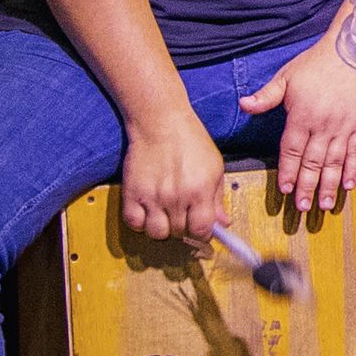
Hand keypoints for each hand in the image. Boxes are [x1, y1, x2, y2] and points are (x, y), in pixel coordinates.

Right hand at [120, 115, 225, 243]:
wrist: (160, 122)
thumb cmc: (191, 141)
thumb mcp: (214, 166)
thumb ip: (218, 198)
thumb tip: (223, 223)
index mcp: (200, 190)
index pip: (202, 230)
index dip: (202, 233)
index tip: (200, 228)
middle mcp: (176, 197)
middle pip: (179, 233)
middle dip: (183, 228)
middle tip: (182, 215)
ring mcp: (152, 196)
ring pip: (156, 233)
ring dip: (162, 228)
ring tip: (165, 214)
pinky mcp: (132, 193)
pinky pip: (134, 223)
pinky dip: (140, 222)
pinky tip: (148, 211)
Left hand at [239, 39, 355, 213]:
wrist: (352, 51)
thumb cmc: (315, 64)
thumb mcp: (286, 76)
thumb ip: (266, 96)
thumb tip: (243, 104)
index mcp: (302, 115)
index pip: (292, 150)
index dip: (289, 171)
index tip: (286, 189)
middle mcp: (323, 124)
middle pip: (313, 162)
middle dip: (307, 186)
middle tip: (303, 207)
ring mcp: (344, 126)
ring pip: (335, 161)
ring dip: (329, 185)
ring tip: (324, 204)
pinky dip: (352, 170)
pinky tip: (348, 186)